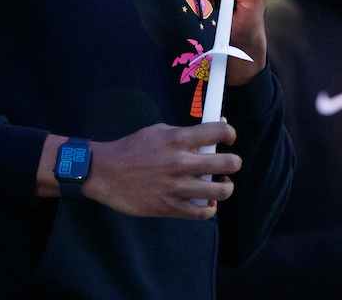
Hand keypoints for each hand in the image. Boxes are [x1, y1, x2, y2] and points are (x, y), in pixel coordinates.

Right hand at [34, 123, 240, 219]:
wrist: (106, 173)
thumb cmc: (132, 149)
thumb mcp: (158, 131)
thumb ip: (185, 131)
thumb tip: (215, 128)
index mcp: (178, 139)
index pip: (218, 132)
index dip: (231, 134)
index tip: (230, 138)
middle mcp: (181, 162)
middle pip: (228, 163)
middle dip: (234, 162)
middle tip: (230, 163)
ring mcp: (177, 187)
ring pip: (221, 191)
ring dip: (226, 187)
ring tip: (222, 184)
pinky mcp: (170, 207)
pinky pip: (202, 213)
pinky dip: (210, 208)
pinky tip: (208, 202)